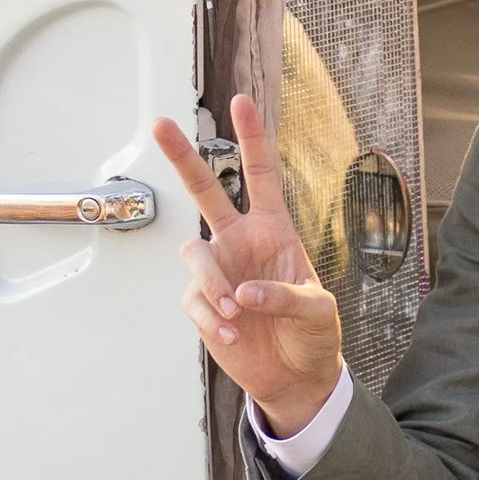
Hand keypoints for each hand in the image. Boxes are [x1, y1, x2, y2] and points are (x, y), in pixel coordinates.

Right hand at [152, 92, 341, 433]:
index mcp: (274, 231)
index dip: (252, 140)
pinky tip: (232, 332)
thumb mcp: (318, 311)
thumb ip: (286, 297)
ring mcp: (219, 272)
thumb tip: (243, 293)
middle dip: (183, 157)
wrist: (297, 376)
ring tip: (236, 311)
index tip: (241, 103)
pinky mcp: (203, 305)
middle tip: (161, 126)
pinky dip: (212, 316)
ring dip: (211, 281)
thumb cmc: (314, 335)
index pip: (260, 176)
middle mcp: (240, 243)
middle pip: (204, 191)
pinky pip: (195, 301)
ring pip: (193, 253)